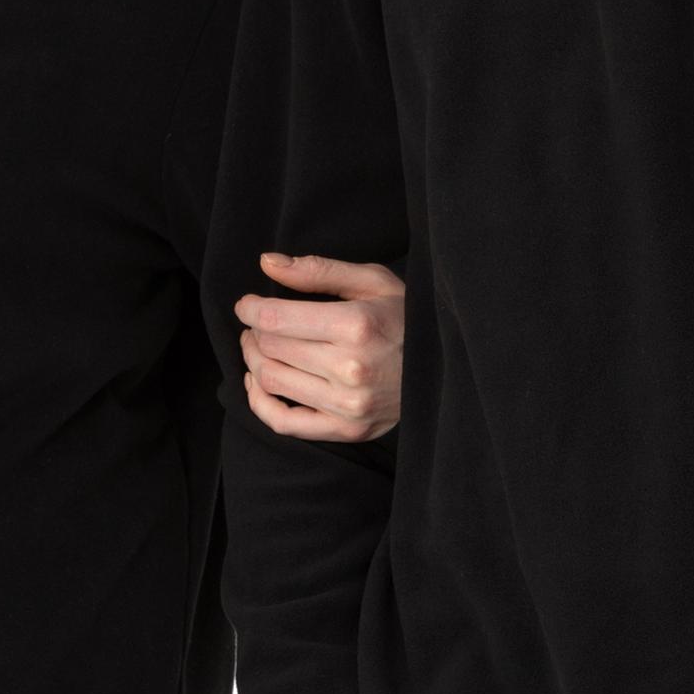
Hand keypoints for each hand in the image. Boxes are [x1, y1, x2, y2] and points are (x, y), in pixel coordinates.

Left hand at [235, 251, 403, 442]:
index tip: (247, 304)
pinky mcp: (347, 430)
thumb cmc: (407, 317)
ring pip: (271, 382)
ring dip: (254, 360)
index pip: (276, 319)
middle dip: (254, 332)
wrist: (447, 367)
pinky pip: (284, 423)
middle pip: (271, 348)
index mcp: (356, 326)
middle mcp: (351, 369)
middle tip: (257, 323)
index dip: (250, 309)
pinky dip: (259, 403)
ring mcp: (348, 405)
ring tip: (259, 346)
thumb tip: (267, 263)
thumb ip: (318, 271)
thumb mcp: (372, 281)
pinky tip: (258, 383)